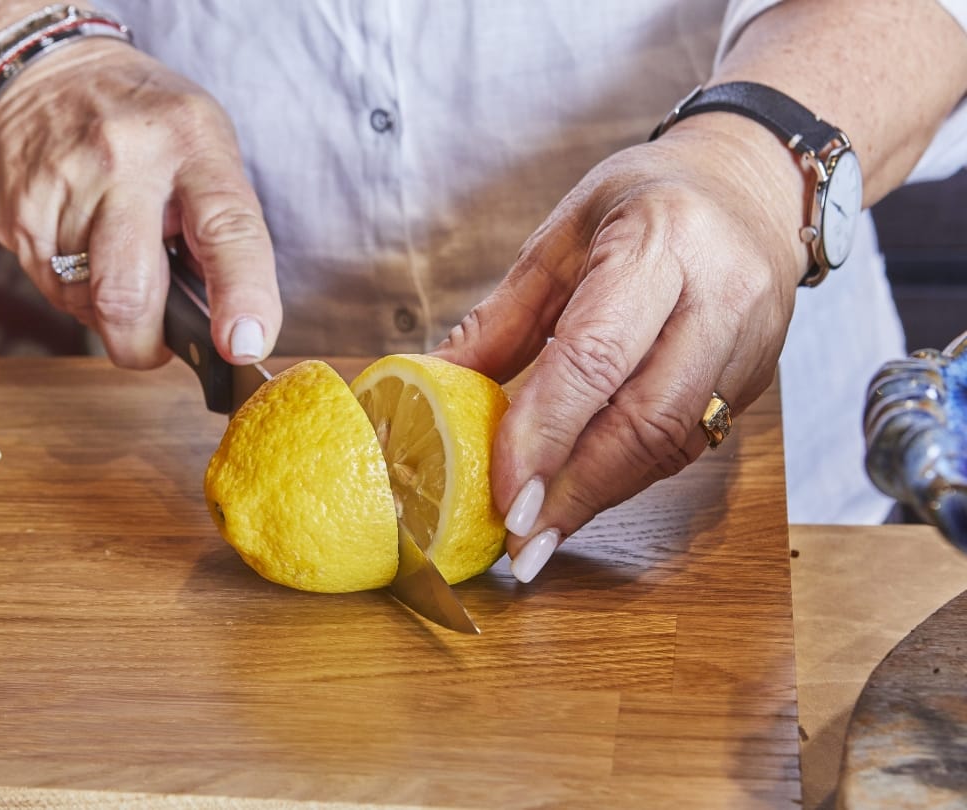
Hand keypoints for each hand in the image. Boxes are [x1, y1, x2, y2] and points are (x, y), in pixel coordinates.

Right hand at [0, 39, 280, 367]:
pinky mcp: (19, 213)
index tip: (246, 344)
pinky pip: (53, 291)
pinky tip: (87, 254)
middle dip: (146, 344)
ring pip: (85, 304)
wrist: (52, 73)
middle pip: (129, 293)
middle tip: (161, 343)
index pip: (227, 230)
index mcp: (192, 146)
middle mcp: (125, 161)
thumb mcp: (208, 151)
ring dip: (110, 314)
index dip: (241, 296)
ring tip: (121, 264)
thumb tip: (232, 326)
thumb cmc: (152, 127)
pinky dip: (77, 295)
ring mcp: (64, 186)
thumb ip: (225, 232)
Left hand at [433, 117, 807, 581]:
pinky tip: (583, 497)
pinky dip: (630, 477)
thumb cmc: (644, 201)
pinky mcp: (758, 378)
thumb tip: (432, 383)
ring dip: (601, 497)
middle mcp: (722, 294)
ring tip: (541, 534)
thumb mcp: (562, 237)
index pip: (597, 354)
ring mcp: (752, 342)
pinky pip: (690, 444)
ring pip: (673, 444)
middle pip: (646, 417)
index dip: (545, 432)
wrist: (751, 187)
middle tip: (520, 539)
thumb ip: (502, 317)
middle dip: (575, 488)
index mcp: (662, 239)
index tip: (502, 493)